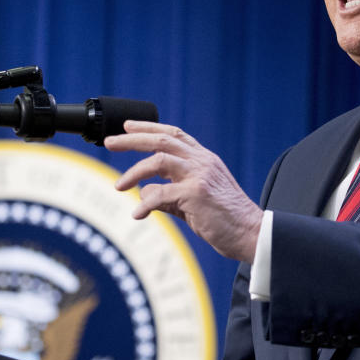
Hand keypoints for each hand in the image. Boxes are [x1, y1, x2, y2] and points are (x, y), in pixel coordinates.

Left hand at [104, 121, 262, 262]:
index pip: (174, 134)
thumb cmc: (225, 219)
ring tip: (117, 185)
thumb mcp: (195, 200)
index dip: (149, 128)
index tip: (128, 126)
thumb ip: (170, 193)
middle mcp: (202, 162)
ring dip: (133, 172)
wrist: (251, 233)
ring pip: (158, 161)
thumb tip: (143, 192)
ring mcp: (199, 175)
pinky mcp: (196, 194)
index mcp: (204, 159)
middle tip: (109, 142)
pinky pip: (160, 194)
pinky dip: (144, 204)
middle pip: (161, 140)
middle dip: (131, 139)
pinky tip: (138, 215)